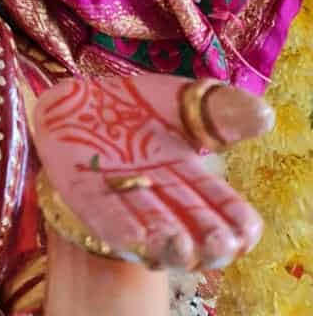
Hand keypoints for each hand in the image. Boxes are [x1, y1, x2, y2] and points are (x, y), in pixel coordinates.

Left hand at [34, 75, 271, 271]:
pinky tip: (138, 238)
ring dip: (167, 242)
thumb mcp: (180, 99)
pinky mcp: (84, 197)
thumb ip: (218, 109)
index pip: (221, 206)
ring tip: (180, 243)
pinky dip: (121, 230)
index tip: (247, 230)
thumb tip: (266, 116)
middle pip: (191, 229)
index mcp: (188, 177)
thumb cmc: (133, 105)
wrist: (74, 97)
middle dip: (208, 240)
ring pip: (151, 231)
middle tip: (219, 242)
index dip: (236, 221)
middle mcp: (159, 197)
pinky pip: (104, 219)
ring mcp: (122, 200)